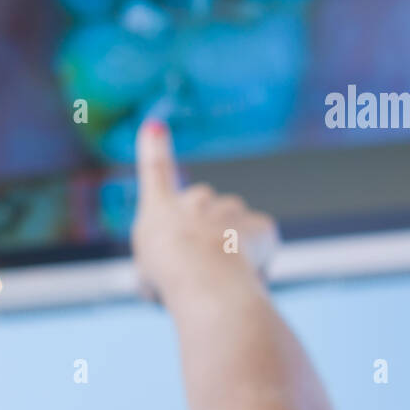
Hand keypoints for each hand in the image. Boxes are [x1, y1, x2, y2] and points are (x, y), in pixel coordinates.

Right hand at [131, 117, 278, 306]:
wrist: (204, 281)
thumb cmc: (170, 285)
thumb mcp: (149, 277)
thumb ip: (167, 261)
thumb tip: (186, 263)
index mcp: (159, 211)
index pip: (155, 171)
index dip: (154, 148)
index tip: (155, 125)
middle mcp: (194, 201)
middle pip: (206, 208)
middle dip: (208, 231)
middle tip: (202, 268)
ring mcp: (229, 209)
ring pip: (235, 228)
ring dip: (233, 249)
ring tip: (223, 280)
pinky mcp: (260, 224)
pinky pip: (261, 243)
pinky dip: (257, 261)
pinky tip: (246, 279)